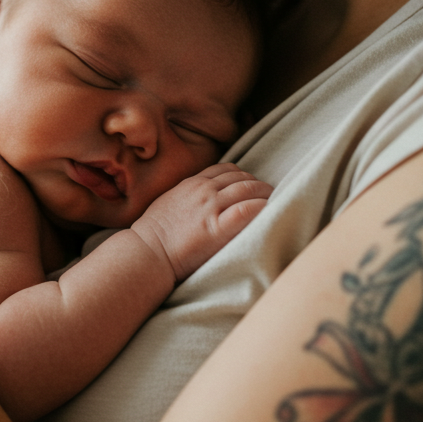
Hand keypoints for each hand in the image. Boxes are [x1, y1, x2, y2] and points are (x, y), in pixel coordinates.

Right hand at [130, 163, 271, 281]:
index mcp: (192, 183)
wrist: (146, 252)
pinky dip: (261, 208)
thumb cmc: (153, 233)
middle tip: (270, 195)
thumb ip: (188, 195)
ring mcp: (210, 207)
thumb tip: (203, 198)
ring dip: (265, 195)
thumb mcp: (169, 201)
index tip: (252, 186)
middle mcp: (203, 190)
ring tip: (276, 203)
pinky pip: (246, 210)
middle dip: (258, 185)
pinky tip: (270, 211)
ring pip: (247, 190)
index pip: (226, 169)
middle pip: (241, 178)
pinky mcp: (216, 228)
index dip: (243, 176)